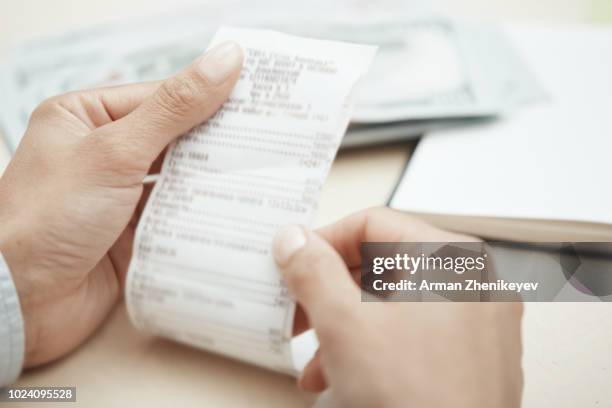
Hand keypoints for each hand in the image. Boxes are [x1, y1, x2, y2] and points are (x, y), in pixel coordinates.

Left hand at [0, 42, 243, 366]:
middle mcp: (103, 153)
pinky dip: (201, 215)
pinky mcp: (132, 232)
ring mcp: (118, 195)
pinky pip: (176, 216)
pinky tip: (234, 210)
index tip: (256, 98)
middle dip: (216, 141)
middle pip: (174, 139)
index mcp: (87, 117)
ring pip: (178, 180)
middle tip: (270, 136)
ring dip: (212, 181)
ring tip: (262, 172)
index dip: (209, 97)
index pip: (161, 97)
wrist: (19, 300)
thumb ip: (174, 108)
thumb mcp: (115, 150)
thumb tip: (225, 60)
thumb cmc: (47, 216)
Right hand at [273, 207, 522, 407]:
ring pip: (394, 303)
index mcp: (452, 258)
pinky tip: (341, 376)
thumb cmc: (417, 402)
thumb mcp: (344, 325)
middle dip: (330, 294)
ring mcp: (478, 321)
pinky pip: (414, 332)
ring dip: (346, 326)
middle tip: (298, 312)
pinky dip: (375, 345)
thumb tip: (294, 239)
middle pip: (383, 265)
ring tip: (315, 360)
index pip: (375, 223)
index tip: (295, 263)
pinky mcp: (473, 355)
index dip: (325, 242)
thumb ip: (313, 271)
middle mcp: (474, 283)